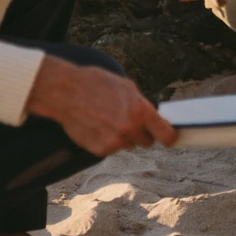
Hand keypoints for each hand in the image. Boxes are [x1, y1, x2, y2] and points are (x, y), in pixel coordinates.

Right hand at [26, 56, 178, 157]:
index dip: (169, 137)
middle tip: (129, 120)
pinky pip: (112, 149)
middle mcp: (130, 129)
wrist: (66, 92)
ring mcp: (114, 142)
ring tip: (108, 119)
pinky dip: (108, 140)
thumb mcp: (127, 87)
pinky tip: (98, 126)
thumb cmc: (97, 84)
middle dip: (142, 133)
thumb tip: (154, 118)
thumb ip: (142, 105)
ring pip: (128, 144)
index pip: (166, 135)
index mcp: (140, 111)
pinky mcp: (100, 150)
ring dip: (123, 136)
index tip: (170, 137)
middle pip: (147, 142)